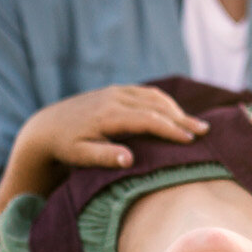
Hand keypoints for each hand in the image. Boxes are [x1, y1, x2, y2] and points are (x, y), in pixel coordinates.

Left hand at [19, 84, 208, 170]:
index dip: (170, 129)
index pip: (148, 119)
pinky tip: (175, 113)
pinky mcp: (115, 91)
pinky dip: (164, 102)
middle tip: (205, 131)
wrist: (46, 126)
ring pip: (153, 96)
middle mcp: (114, 98)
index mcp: (108, 115)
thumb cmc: (65, 146)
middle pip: (156, 105)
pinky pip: (146, 93)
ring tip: (195, 124)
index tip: (190, 141)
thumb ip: (104, 157)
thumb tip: (129, 159)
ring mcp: (115, 92)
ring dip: (176, 109)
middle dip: (182, 118)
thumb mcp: (80, 156)